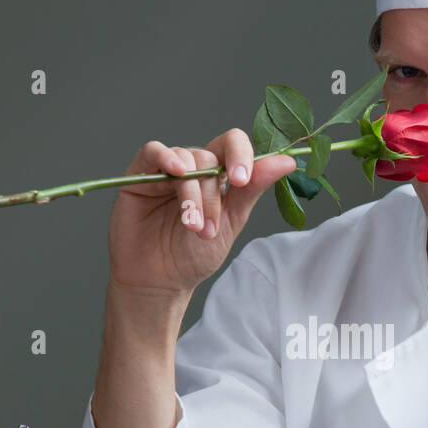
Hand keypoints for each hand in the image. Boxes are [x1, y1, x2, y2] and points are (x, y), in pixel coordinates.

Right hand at [107, 129, 295, 295]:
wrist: (161, 282)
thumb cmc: (194, 255)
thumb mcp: (230, 222)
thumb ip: (253, 189)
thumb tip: (287, 161)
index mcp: (218, 177)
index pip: (233, 145)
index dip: (242, 155)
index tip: (241, 180)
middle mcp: (193, 169)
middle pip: (210, 158)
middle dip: (212, 197)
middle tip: (208, 229)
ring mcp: (166, 170)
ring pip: (186, 159)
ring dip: (192, 194)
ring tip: (191, 226)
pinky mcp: (140, 175)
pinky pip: (153, 152)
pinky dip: (166, 158)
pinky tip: (175, 174)